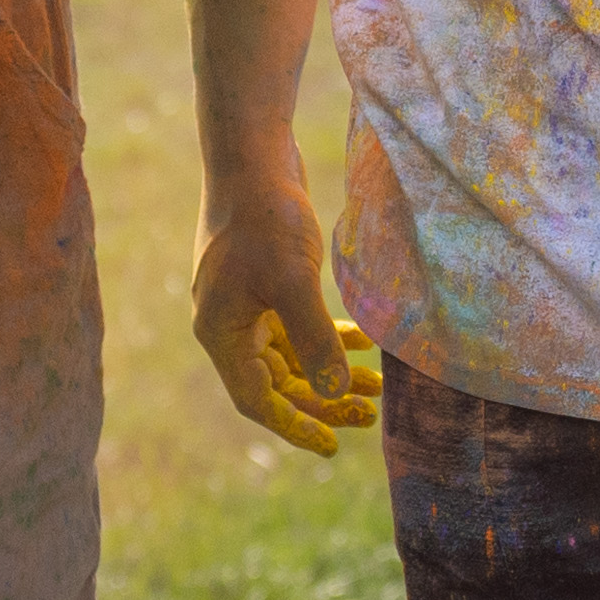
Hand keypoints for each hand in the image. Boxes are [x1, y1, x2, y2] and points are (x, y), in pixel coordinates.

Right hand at [194, 171, 378, 456]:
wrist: (251, 154)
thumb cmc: (265, 216)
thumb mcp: (293, 281)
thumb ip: (314, 340)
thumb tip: (335, 390)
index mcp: (222, 332)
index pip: (258, 400)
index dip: (296, 425)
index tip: (335, 445)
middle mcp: (229, 323)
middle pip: (277, 381)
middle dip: (324, 398)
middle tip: (372, 413)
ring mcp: (246, 300)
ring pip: (291, 353)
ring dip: (331, 369)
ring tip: (378, 384)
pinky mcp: (265, 277)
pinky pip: (297, 323)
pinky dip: (328, 333)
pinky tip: (363, 337)